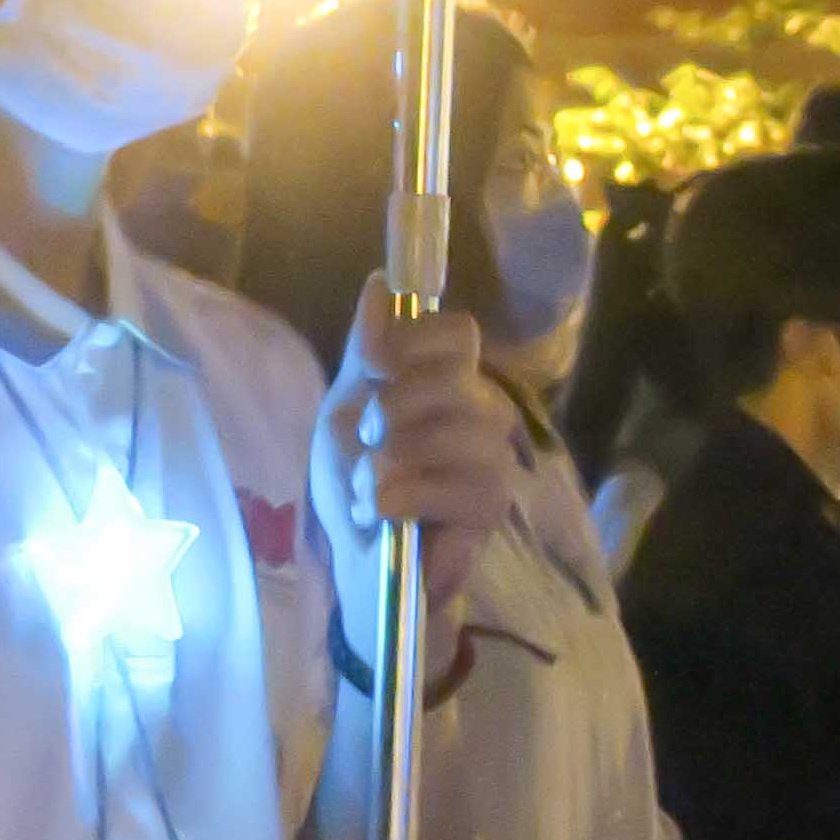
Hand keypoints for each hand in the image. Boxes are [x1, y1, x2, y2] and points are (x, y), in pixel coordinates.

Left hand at [318, 279, 518, 587]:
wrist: (361, 558)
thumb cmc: (357, 480)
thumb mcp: (345, 406)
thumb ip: (366, 347)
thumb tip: (378, 282)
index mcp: (451, 380)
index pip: (457, 333)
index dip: (412, 342)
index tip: (371, 368)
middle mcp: (483, 411)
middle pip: (453, 379)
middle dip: (392, 409)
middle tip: (365, 439)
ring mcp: (494, 460)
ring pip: (453, 434)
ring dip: (389, 462)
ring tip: (365, 488)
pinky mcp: (491, 509)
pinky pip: (454, 487)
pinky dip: (401, 498)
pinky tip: (381, 512)